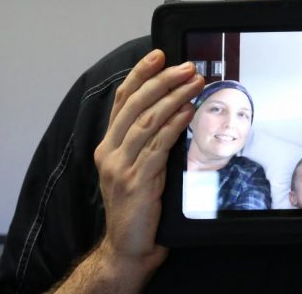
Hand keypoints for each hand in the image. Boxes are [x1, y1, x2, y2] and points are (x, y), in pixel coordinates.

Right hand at [91, 49, 203, 276]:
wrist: (129, 247)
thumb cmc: (138, 206)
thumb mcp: (138, 166)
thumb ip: (148, 140)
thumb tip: (176, 106)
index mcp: (107, 146)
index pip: (122, 100)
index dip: (140, 74)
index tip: (159, 55)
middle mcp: (109, 152)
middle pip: (135, 105)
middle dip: (162, 81)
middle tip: (186, 66)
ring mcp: (120, 167)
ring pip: (147, 121)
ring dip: (174, 98)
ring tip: (194, 82)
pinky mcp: (136, 181)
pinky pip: (157, 146)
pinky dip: (174, 125)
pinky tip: (188, 112)